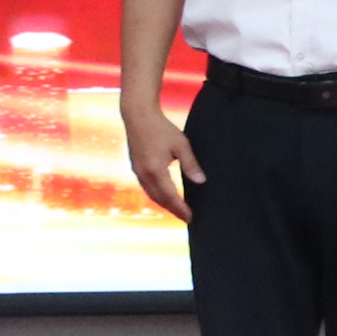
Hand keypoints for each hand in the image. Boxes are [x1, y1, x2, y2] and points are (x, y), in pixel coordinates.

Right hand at [123, 99, 205, 222]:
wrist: (138, 117)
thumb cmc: (162, 128)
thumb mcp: (181, 145)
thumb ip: (190, 164)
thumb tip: (201, 181)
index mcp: (155, 170)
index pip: (170, 195)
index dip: (180, 208)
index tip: (191, 218)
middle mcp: (143, 174)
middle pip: (159, 199)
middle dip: (173, 210)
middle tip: (188, 219)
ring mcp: (137, 172)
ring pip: (151, 194)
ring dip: (165, 204)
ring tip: (179, 211)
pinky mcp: (136, 168)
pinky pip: (147, 187)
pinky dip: (158, 195)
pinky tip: (166, 196)